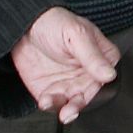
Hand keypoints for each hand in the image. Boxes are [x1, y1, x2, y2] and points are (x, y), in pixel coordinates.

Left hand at [11, 7, 118, 123]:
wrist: (22, 27)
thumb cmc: (53, 23)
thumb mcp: (76, 34)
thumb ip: (92, 55)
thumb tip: (109, 74)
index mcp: (101, 57)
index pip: (107, 78)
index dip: (99, 88)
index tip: (88, 90)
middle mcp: (88, 74)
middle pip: (90, 96)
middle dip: (78, 104)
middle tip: (70, 110)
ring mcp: (70, 84)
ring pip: (73, 104)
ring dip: (64, 109)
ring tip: (51, 101)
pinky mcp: (53, 92)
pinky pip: (55, 105)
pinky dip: (50, 106)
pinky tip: (45, 99)